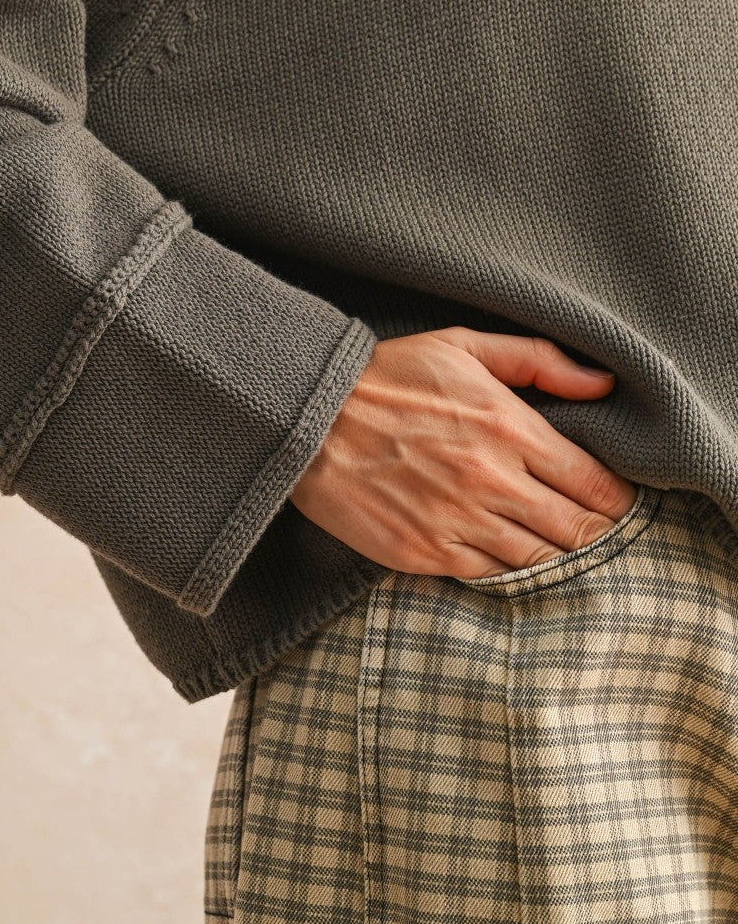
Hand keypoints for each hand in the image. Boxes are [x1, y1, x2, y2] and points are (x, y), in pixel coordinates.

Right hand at [288, 326, 637, 579]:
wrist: (308, 418)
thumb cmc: (387, 376)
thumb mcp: (462, 346)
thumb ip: (537, 361)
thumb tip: (601, 385)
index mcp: (509, 427)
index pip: (594, 483)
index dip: (616, 500)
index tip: (615, 502)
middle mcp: (490, 480)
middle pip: (576, 530)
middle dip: (595, 534)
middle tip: (594, 531)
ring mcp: (456, 521)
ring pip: (537, 561)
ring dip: (555, 557)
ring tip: (556, 548)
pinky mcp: (424, 552)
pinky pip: (488, 577)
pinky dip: (506, 572)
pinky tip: (509, 558)